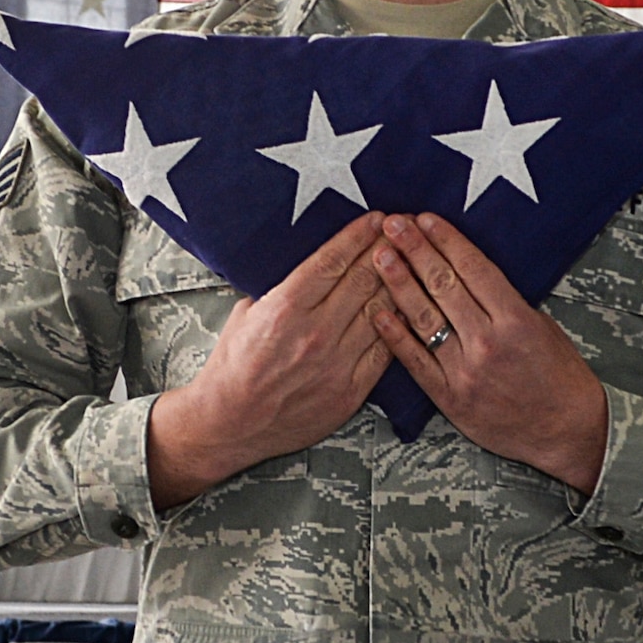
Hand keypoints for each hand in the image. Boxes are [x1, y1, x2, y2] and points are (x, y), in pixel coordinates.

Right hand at [147, 213, 393, 510]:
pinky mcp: (349, 392)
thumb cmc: (235, 367)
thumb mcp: (247, 313)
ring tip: (411, 263)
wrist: (232, 423)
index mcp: (285, 307)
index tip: (376, 218)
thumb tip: (312, 268)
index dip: (359, 236)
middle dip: (386, 250)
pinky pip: (384, 351)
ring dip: (398, 283)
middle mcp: (315, 333)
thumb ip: (282, 289)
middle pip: (363, 280)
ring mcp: (336, 364)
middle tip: (402, 232)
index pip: (333, 261)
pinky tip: (406, 309)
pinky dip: (397, 327)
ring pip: (380, 312)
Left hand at [369, 214, 608, 494]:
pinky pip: (416, 363)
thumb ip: (504, 303)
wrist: (566, 432)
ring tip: (379, 257)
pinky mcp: (451, 399)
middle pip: (444, 287)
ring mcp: (466, 372)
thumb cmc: (559, 376)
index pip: (472, 269)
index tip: (424, 218)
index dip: (445, 240)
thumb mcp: (542, 327)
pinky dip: (395, 336)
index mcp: (515, 320)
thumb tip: (467, 274)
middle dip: (415, 251)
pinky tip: (378, 312)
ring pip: (425, 320)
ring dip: (399, 284)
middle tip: (392, 225)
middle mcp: (487, 343)